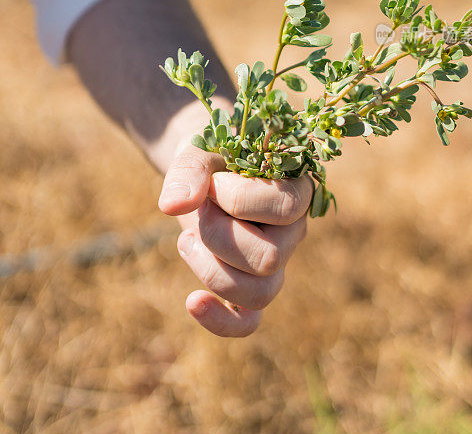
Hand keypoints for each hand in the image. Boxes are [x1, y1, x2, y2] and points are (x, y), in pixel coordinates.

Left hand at [158, 102, 311, 336]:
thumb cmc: (210, 157)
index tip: (213, 182)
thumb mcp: (198, 151)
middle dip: (219, 235)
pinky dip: (219, 321)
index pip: (283, 208)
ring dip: (212, 269)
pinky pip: (247, 323)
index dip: (237, 198)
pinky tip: (192, 301)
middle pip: (269, 258)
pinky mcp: (249, 287)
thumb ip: (189, 171)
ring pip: (260, 293)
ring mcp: (275, 264)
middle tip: (199, 210)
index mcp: (296, 192)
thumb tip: (171, 207)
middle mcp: (293, 232)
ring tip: (186, 240)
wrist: (202, 170)